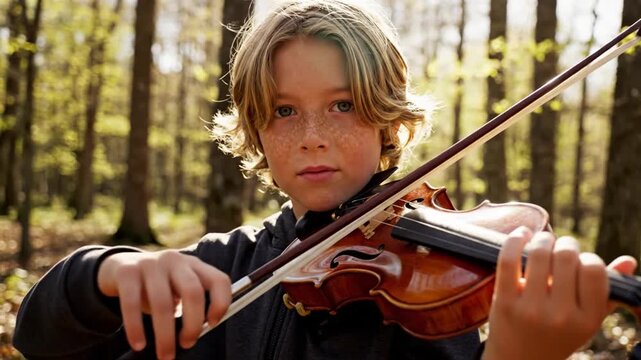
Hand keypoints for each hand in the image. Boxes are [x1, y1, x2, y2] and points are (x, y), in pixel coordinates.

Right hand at [97, 250, 230, 358]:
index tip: (212, 324)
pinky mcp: (127, 271)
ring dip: (165, 335)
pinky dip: (136, 328)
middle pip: (193, 292)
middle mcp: (175, 260)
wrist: (119, 266)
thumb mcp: (177, 288)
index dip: (221, 303)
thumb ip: (189, 304)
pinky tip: (139, 344)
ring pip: (162, 303)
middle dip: (192, 324)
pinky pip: (131, 303)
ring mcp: (151, 263)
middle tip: (187, 344)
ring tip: (165, 354)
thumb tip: (194, 336)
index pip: (219, 280)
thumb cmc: (156, 286)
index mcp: (194, 265)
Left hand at [483, 227, 636, 359]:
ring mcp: (531, 310)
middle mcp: (561, 316)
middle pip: (566, 257)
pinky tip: (520, 234)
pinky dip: (514, 240)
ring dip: (541, 239)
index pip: (595, 271)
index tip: (580, 260)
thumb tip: (627, 261)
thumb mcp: (585, 320)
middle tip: (559, 246)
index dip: (588, 258)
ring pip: (538, 253)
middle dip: (565, 244)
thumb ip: (606, 293)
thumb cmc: (557, 334)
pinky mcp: (505, 303)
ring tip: (542, 240)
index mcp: (587, 320)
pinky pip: (508, 260)